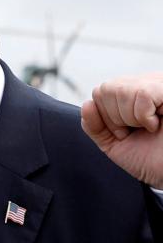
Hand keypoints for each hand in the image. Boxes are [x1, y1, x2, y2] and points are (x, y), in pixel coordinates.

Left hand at [81, 73, 162, 188]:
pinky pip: (141, 94)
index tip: (126, 132)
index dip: (107, 119)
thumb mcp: (113, 143)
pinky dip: (144, 116)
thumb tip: (87, 104)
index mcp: (132, 93)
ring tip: (148, 127)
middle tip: (136, 130)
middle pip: (106, 89)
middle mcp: (146, 83)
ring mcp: (158, 84)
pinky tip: (157, 123)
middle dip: (115, 119)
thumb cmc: (150, 158)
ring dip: (130, 118)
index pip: (100, 92)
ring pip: (120, 90)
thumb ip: (95, 126)